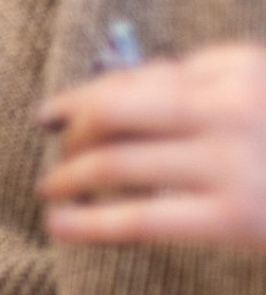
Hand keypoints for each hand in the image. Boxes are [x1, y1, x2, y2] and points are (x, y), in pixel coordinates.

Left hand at [37, 42, 265, 247]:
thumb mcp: (259, 99)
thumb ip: (201, 92)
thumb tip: (105, 96)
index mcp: (241, 69)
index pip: (140, 77)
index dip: (88, 95)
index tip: (56, 113)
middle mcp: (232, 108)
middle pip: (113, 111)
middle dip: (74, 131)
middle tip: (60, 147)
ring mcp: (231, 162)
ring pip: (114, 164)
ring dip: (67, 177)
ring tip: (50, 188)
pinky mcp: (233, 218)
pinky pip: (137, 219)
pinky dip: (86, 223)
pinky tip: (59, 225)